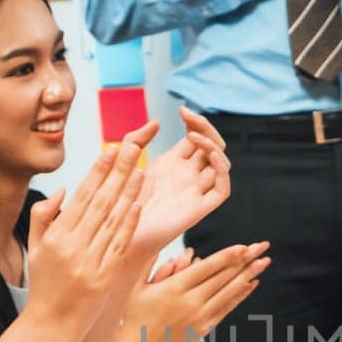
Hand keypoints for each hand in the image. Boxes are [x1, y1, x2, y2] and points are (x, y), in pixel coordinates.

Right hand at [24, 146, 143, 341]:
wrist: (51, 325)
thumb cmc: (44, 285)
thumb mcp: (34, 249)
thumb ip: (43, 217)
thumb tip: (64, 190)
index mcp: (55, 236)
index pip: (81, 196)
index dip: (98, 171)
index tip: (111, 149)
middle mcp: (72, 246)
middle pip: (100, 202)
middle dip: (118, 172)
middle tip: (133, 148)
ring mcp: (89, 262)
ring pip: (113, 221)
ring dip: (129, 193)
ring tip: (141, 169)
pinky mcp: (104, 277)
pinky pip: (119, 245)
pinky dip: (130, 224)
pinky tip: (139, 204)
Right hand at [118, 241, 269, 341]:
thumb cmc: (135, 314)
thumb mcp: (137, 285)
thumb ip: (151, 261)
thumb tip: (161, 239)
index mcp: (174, 287)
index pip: (208, 267)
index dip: (228, 255)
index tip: (244, 246)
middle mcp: (190, 302)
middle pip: (224, 277)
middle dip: (245, 260)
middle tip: (262, 247)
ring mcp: (199, 317)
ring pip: (229, 292)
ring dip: (249, 275)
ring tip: (264, 262)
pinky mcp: (204, 329)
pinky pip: (226, 308)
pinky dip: (240, 295)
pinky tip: (251, 284)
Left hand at [132, 108, 231, 256]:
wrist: (119, 231)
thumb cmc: (119, 201)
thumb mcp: (124, 161)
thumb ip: (136, 139)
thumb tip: (157, 123)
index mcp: (174, 163)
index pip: (197, 136)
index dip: (195, 121)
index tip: (181, 110)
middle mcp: (189, 176)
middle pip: (212, 146)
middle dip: (205, 127)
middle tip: (188, 118)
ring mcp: (195, 191)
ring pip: (221, 164)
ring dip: (213, 145)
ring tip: (193, 137)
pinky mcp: (199, 209)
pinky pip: (222, 189)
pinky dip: (222, 170)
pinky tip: (210, 155)